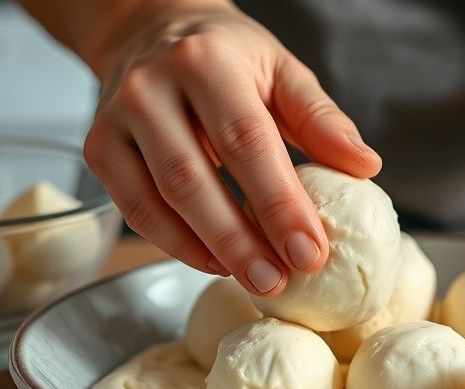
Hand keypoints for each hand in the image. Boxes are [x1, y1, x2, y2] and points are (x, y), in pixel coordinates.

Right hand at [81, 1, 380, 294]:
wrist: (150, 29)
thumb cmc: (225, 55)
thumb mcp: (281, 70)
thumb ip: (321, 118)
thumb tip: (365, 167)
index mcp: (207, 62)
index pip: (247, 142)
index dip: (279, 204)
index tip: (311, 252)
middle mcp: (151, 88)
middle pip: (195, 181)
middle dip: (241, 241)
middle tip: (279, 282)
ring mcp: (116, 120)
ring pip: (159, 202)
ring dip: (208, 251)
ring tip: (255, 279)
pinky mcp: (99, 148)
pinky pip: (135, 210)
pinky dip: (175, 244)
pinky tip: (214, 261)